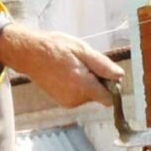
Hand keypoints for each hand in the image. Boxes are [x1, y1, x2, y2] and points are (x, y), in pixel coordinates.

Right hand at [0, 23, 122, 108]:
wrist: (30, 54)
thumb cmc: (56, 48)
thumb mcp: (82, 50)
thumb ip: (102, 65)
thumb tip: (120, 76)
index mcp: (82, 86)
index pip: (109, 99)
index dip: (111, 86)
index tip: (104, 73)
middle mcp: (75, 99)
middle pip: (99, 96)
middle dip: (97, 81)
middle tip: (84, 64)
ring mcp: (68, 102)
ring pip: (89, 96)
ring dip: (87, 83)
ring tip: (73, 67)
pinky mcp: (62, 102)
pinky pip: (79, 96)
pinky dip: (78, 86)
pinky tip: (67, 74)